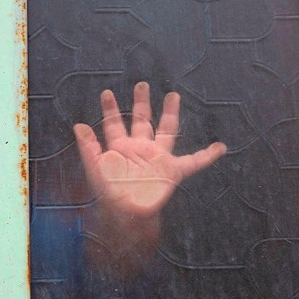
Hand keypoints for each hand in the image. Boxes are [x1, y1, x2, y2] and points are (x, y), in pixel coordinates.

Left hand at [74, 82, 225, 220]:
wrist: (127, 213)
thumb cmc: (109, 193)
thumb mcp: (95, 169)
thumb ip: (88, 147)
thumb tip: (78, 124)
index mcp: (120, 148)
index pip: (114, 124)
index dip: (111, 109)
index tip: (107, 93)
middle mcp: (139, 149)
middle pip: (141, 121)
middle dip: (141, 103)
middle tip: (142, 84)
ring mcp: (157, 158)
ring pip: (166, 130)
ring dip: (170, 114)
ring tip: (173, 96)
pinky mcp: (172, 170)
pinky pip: (194, 162)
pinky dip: (207, 156)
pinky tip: (220, 147)